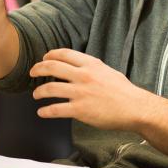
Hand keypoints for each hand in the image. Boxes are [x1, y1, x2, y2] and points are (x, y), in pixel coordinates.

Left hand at [30, 49, 148, 130]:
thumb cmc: (125, 92)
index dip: (50, 55)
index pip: (64, 54)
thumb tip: (81, 69)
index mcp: (91, 64)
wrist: (134, 108)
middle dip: (38, 69)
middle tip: (33, 72)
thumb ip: (93, 69)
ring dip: (39, 91)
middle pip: (52, 67)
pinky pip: (55, 109)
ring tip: (36, 94)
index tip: (44, 58)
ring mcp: (80, 93)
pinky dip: (45, 111)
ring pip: (50, 88)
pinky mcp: (79, 110)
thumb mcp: (108, 72)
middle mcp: (83, 76)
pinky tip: (42, 112)